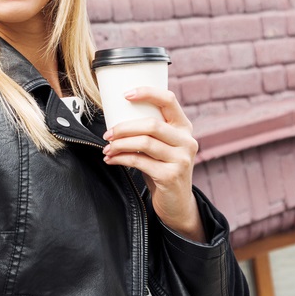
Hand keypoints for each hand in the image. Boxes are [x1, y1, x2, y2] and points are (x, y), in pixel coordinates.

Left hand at [102, 87, 204, 242]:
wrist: (177, 203)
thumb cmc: (163, 167)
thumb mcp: (162, 145)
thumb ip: (150, 130)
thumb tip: (115, 115)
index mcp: (184, 126)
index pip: (168, 100)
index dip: (147, 93)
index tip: (125, 94)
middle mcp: (187, 140)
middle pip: (151, 124)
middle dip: (124, 127)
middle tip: (107, 134)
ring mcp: (181, 159)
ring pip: (144, 142)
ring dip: (120, 144)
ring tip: (107, 148)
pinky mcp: (171, 176)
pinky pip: (139, 161)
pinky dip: (121, 159)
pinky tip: (111, 160)